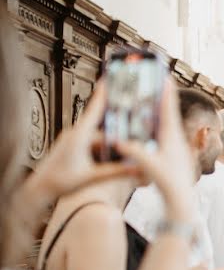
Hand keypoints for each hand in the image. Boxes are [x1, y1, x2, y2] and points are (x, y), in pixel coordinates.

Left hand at [25, 81, 137, 203]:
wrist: (40, 190)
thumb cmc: (59, 182)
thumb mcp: (93, 177)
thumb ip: (117, 172)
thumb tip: (137, 168)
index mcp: (79, 136)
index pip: (94, 110)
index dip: (103, 94)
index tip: (109, 80)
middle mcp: (76, 135)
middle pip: (103, 130)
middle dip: (118, 136)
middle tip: (132, 138)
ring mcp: (73, 142)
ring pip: (99, 140)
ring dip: (110, 149)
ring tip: (121, 160)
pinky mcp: (73, 149)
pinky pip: (92, 146)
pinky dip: (102, 154)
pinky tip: (109, 164)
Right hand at [96, 79, 194, 220]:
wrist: (181, 199)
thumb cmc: (168, 183)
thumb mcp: (149, 166)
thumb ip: (135, 153)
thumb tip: (119, 143)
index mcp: (171, 138)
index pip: (168, 109)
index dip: (166, 92)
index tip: (166, 76)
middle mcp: (176, 139)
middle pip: (169, 112)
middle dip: (164, 96)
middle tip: (161, 80)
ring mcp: (176, 146)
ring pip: (169, 123)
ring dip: (162, 110)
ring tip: (156, 97)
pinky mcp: (174, 154)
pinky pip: (167, 133)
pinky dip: (161, 124)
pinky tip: (155, 125)